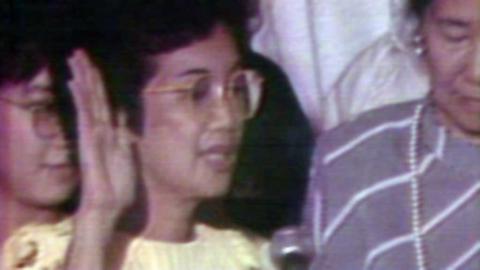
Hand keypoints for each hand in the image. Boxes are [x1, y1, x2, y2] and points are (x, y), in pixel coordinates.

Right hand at [67, 49, 135, 220]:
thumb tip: (122, 115)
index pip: (103, 102)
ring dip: (82, 78)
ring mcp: (92, 134)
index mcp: (110, 132)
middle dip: (87, 74)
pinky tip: (75, 82)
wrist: (109, 206)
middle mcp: (99, 129)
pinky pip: (85, 115)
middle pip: (93, 96)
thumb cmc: (117, 184)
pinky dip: (81, 98)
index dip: (98, 84)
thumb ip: (122, 134)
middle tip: (79, 52)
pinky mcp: (88, 141)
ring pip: (88, 100)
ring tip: (75, 58)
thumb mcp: (126, 154)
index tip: (93, 66)